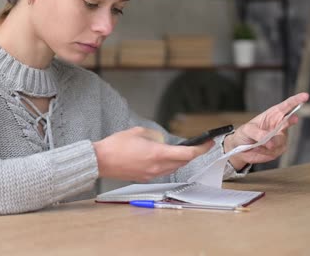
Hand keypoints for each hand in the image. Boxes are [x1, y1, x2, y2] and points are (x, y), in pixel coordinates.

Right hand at [93, 126, 213, 181]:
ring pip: (174, 167)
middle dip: (193, 153)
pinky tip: (163, 157)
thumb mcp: (138, 132)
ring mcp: (152, 174)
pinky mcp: (145, 177)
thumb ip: (154, 136)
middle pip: (183, 161)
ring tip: (181, 150)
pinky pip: (163, 171)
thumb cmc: (115, 146)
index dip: (202, 148)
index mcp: (158, 153)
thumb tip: (160, 141)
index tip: (209, 142)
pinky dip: (168, 164)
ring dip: (180, 159)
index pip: (188, 153)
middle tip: (199, 144)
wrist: (101, 161)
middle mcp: (158, 166)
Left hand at [224, 92, 309, 169]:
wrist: (240, 149)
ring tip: (256, 144)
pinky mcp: (279, 149)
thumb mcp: (247, 130)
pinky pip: (275, 150)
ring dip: (267, 143)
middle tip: (289, 120)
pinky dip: (264, 151)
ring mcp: (280, 138)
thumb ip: (258, 133)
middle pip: (288, 122)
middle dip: (287, 123)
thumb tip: (270, 142)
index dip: (296, 100)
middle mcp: (279, 125)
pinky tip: (258, 149)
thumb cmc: (244, 134)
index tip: (305, 96)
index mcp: (272, 115)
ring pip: (280, 140)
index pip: (286, 106)